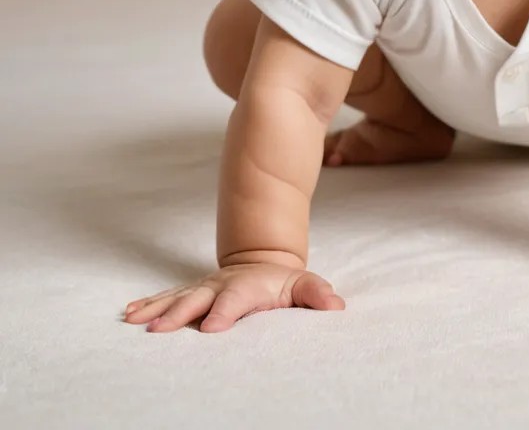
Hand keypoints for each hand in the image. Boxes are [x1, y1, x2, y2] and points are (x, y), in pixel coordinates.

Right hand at [123, 262, 344, 332]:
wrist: (263, 262)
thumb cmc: (283, 284)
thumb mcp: (303, 287)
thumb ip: (316, 294)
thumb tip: (336, 305)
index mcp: (248, 286)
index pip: (236, 299)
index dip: (225, 312)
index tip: (210, 329)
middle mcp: (221, 285)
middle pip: (198, 298)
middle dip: (178, 313)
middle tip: (158, 331)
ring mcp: (204, 287)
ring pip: (177, 297)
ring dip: (155, 308)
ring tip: (134, 321)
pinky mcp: (192, 292)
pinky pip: (166, 297)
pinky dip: (148, 303)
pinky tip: (128, 313)